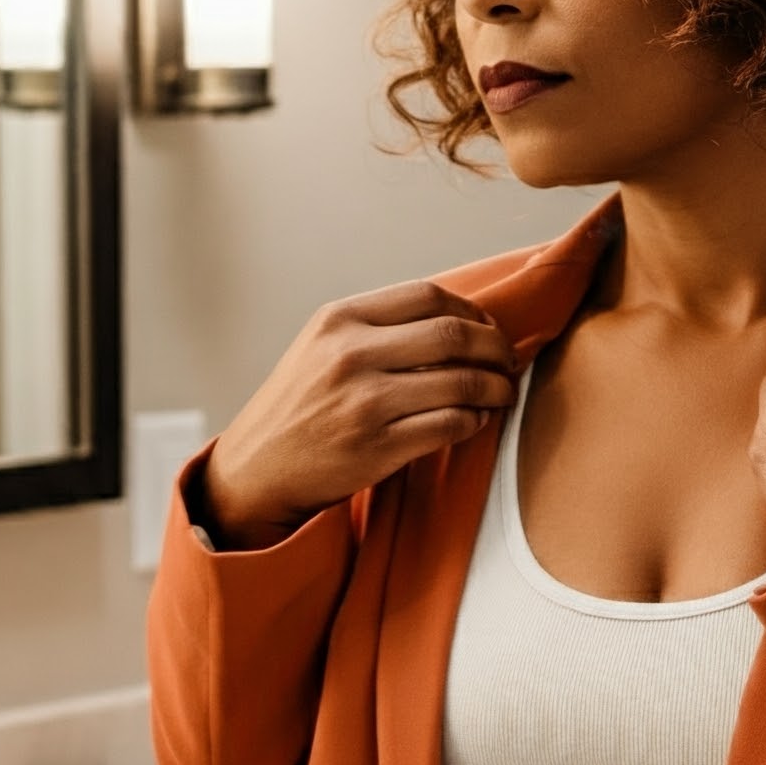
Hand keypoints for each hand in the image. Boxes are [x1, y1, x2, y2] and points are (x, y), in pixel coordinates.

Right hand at [199, 280, 521, 546]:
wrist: (257, 469)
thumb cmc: (298, 407)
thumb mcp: (321, 347)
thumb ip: (376, 328)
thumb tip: (453, 320)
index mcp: (339, 320)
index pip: (428, 295)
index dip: (471, 310)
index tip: (486, 327)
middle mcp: (351, 354)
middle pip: (454, 334)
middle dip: (496, 347)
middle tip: (508, 360)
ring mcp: (366, 402)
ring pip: (461, 382)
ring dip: (496, 388)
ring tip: (503, 393)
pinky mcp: (379, 447)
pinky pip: (451, 425)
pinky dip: (475, 421)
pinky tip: (476, 421)